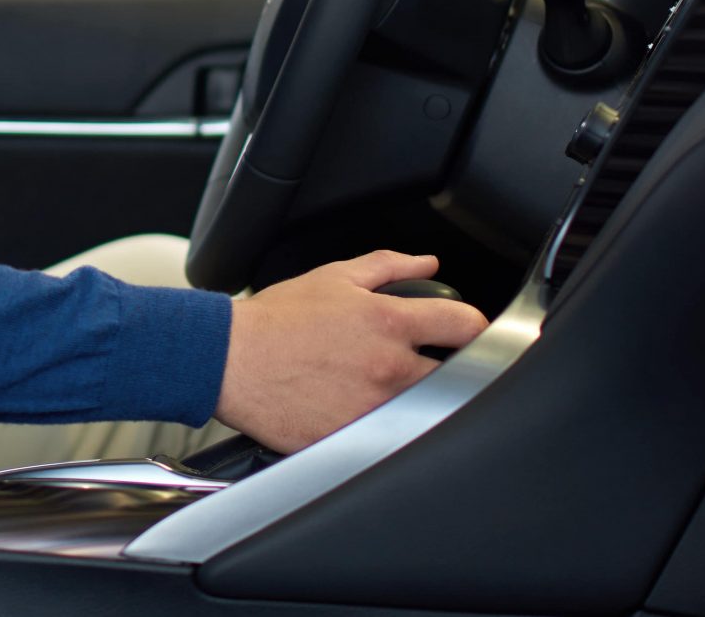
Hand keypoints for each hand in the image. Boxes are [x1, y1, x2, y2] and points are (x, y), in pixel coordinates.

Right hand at [213, 251, 490, 453]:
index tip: (468, 330)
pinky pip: (388, 435)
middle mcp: (389, 370)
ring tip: (383, 385)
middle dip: (449, 365)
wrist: (230, 359)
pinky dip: (384, 424)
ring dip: (415, 396)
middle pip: (456, 375)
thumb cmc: (276, 320)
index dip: (474, 326)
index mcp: (388, 324)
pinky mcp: (353, 439)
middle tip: (426, 360)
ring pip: (423, 408)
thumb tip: (427, 265)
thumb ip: (388, 266)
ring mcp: (374, 410)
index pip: (466, 326)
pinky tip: (359, 409)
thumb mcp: (334, 278)